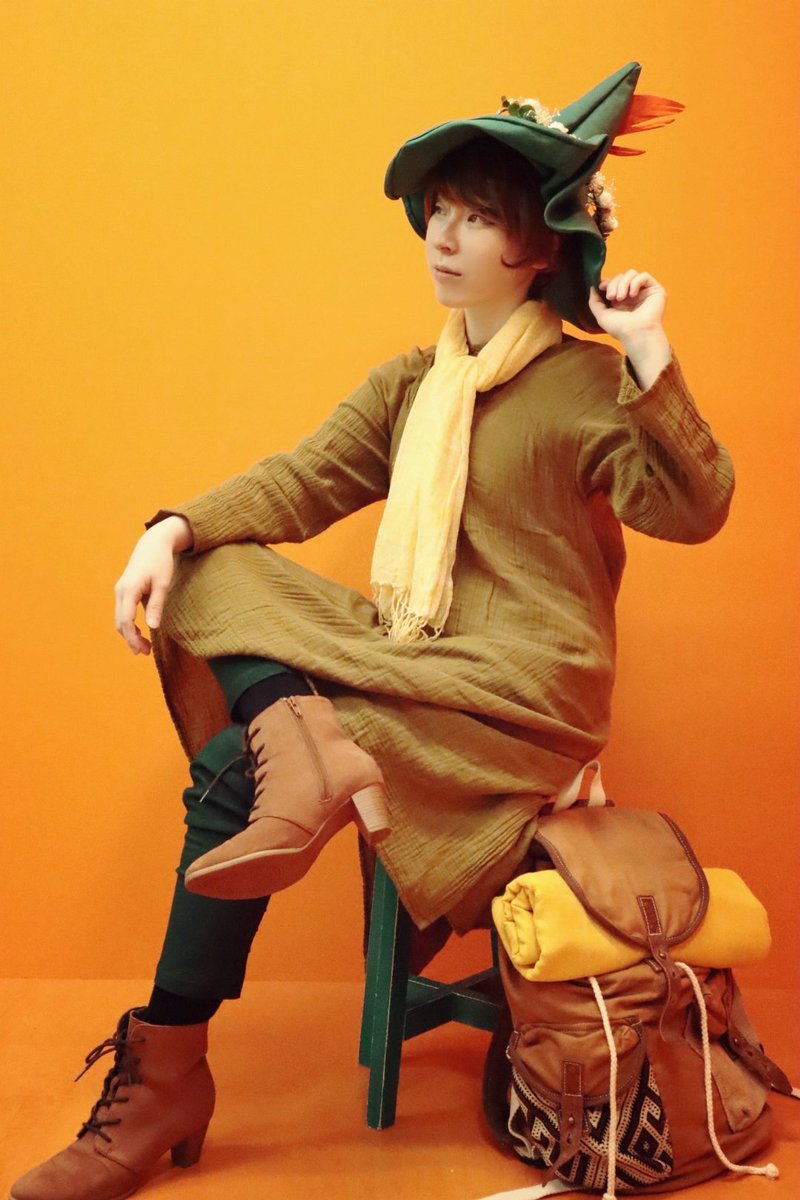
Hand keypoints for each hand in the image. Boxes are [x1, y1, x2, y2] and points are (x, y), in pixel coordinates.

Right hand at [114, 516, 191, 654]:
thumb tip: (152, 627)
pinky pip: (122, 612)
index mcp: (129, 589)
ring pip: (119, 618)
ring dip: (129, 633)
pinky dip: (129, 624)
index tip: (142, 651)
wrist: (153, 544)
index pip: (126, 620)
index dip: (132, 638)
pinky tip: (140, 632)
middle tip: (145, 653)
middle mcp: (120, 591)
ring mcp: (120, 590)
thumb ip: (156, 605)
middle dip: (130, 639)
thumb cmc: (160, 562)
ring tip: (144, 646)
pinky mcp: (124, 590)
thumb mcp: (163, 584)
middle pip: (120, 622)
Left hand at [588, 270, 670, 390]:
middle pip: (621, 276)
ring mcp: (644, 292)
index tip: (601, 287)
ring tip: (621, 298)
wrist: (636, 334)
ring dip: (623, 284)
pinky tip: (632, 295)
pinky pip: (644, 276)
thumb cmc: (620, 329)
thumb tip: (593, 287)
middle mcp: (633, 295)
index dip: (608, 282)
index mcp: (622, 300)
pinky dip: (635, 282)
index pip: (615, 282)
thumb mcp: (602, 315)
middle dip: (614, 284)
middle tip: (611, 297)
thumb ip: (595, 302)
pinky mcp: (655, 290)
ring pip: (632, 274)